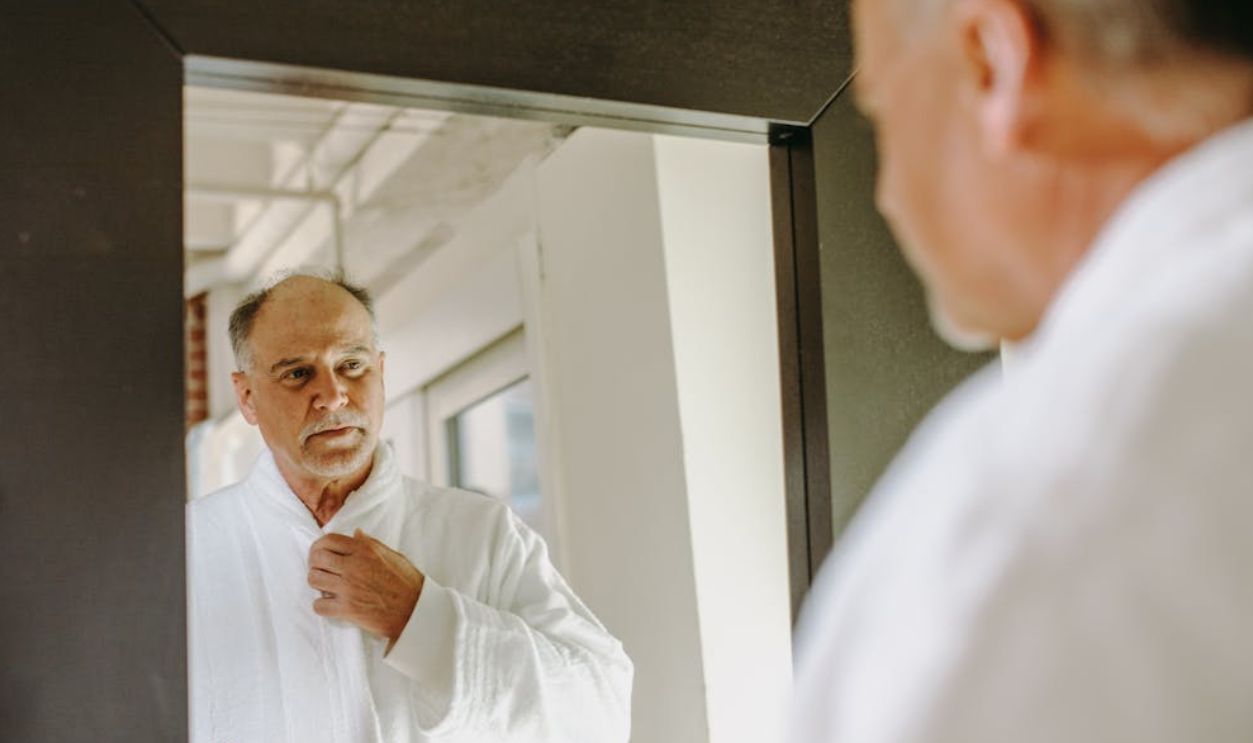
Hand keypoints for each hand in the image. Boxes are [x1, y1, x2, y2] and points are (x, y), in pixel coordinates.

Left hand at [307, 529, 424, 643]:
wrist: (416, 611)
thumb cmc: (407, 583)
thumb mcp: (392, 555)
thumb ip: (371, 544)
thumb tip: (356, 534)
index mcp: (365, 550)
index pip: (329, 540)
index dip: (319, 545)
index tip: (319, 552)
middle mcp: (354, 566)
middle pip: (317, 558)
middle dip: (314, 563)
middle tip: (320, 569)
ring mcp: (348, 588)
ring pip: (314, 579)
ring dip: (317, 582)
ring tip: (325, 586)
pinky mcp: (347, 609)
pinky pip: (319, 605)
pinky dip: (321, 605)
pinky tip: (330, 604)